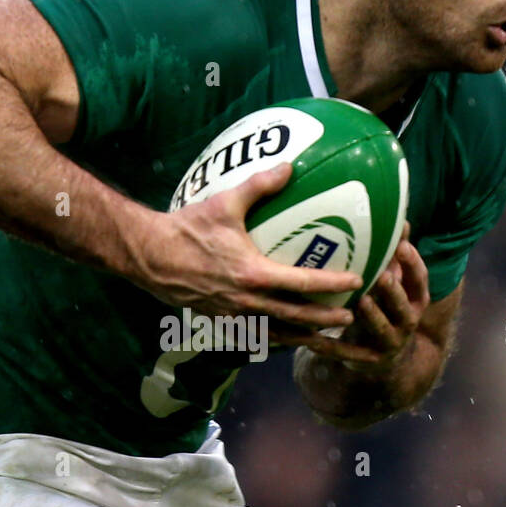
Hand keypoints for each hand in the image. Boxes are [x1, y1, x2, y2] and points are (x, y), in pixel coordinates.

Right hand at [133, 161, 363, 334]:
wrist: (149, 257)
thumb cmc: (186, 229)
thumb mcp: (224, 204)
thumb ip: (259, 186)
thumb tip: (289, 167)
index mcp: (252, 275)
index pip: (302, 283)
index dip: (332, 284)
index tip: (356, 283)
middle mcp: (246, 302)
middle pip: (297, 318)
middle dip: (326, 321)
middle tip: (351, 318)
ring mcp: (233, 316)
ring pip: (278, 334)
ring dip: (304, 337)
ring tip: (326, 338)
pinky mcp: (221, 322)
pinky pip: (255, 336)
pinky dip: (276, 339)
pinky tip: (288, 337)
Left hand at [275, 223, 430, 371]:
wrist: (383, 356)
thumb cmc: (382, 305)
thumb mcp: (390, 282)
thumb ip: (390, 255)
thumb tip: (392, 212)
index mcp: (414, 299)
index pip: (420, 281)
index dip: (413, 264)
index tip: (401, 246)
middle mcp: (407, 322)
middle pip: (404, 307)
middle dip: (393, 292)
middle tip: (381, 275)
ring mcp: (389, 344)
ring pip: (382, 329)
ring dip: (372, 317)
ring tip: (360, 302)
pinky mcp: (367, 360)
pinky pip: (348, 353)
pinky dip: (332, 346)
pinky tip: (313, 339)